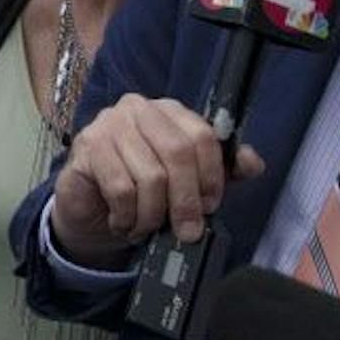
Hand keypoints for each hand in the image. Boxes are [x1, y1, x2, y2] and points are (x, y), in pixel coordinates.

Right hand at [49, 93, 265, 267]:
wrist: (91, 209)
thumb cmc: (142, 191)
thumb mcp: (189, 181)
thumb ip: (221, 169)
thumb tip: (252, 163)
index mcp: (168, 111)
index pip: (201, 135)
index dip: (211, 176)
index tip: (210, 205)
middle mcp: (138, 109)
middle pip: (177, 153)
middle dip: (186, 200)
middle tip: (187, 230)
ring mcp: (109, 124)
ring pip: (150, 176)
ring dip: (153, 214)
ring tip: (148, 228)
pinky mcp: (87, 147)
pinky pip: (120, 188)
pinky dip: (128, 216)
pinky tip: (125, 223)